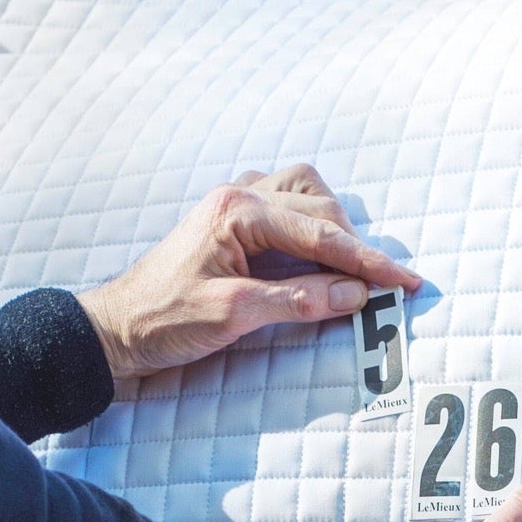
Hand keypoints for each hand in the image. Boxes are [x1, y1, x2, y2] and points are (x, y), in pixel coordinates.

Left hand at [76, 163, 421, 386]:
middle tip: (385, 287)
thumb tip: (356, 295)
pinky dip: (309, 223)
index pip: (320, 234)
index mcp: (237, 211)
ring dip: (333, 226)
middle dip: (356, 247)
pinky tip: (315, 252)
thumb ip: (297, 302)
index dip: (369, 261)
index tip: (406, 282)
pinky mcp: (230, 221)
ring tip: (351, 267)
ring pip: (305, 193)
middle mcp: (238, 195)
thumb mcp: (234, 315)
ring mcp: (233, 203)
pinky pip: (284, 203)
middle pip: (320, 209)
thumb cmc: (163, 320)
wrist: (114, 327)